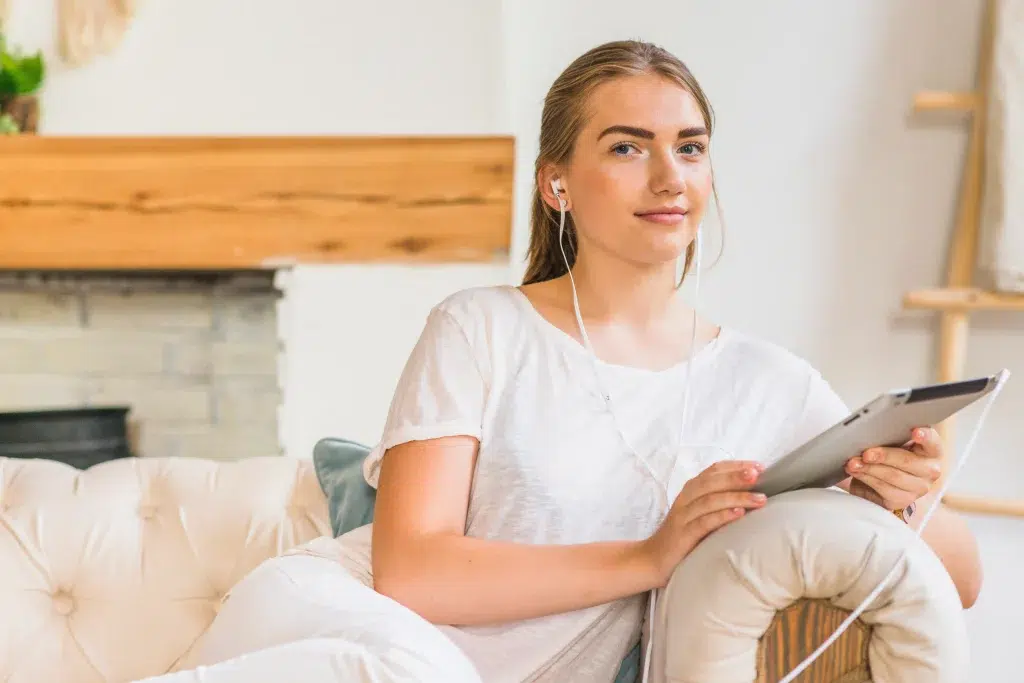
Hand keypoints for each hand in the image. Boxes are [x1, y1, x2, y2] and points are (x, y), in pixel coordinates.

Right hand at [643, 460, 766, 585]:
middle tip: (758, 475)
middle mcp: (686, 499)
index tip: (759, 466)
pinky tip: (739, 513)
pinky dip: (722, 516)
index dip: (736, 466)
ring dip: (737, 497)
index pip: (713, 470)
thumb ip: (717, 501)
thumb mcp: (699, 513)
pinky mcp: (683, 535)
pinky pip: (704, 522)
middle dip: (736, 476)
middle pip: (712, 482)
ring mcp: (683, 516)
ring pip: (710, 500)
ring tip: (760, 499)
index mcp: (691, 490)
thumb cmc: (683, 535)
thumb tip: (752, 493)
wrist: (653, 559)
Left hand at [845, 426, 943, 510]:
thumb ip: (891, 435)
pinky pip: (883, 489)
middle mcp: (931, 470)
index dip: (925, 436)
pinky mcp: (902, 500)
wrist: (879, 479)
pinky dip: (866, 478)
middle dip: (884, 456)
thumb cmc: (888, 454)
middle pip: (907, 461)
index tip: (915, 432)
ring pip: (893, 476)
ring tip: (853, 462)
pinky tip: (856, 472)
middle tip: (866, 453)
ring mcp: (919, 488)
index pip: (932, 441)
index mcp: (932, 450)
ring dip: (869, 468)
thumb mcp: (893, 441)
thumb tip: (874, 428)